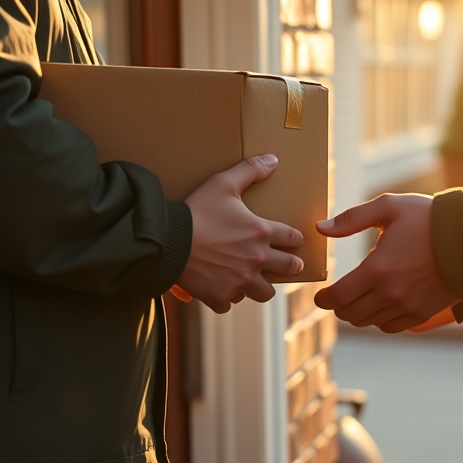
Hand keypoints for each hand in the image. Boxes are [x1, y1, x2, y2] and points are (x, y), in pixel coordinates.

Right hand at [176, 154, 303, 313]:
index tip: (295, 241)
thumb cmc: (196, 211)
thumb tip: (273, 159)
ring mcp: (239, 281)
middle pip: (289, 268)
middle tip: (291, 265)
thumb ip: (249, 170)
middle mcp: (256, 260)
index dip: (295, 239)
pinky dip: (226, 297)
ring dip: (261, 287)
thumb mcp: (222, 184)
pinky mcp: (220, 296)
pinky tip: (221, 289)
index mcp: (260, 233)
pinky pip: (230, 303)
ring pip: (264, 293)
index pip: (293, 238)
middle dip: (292, 266)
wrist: (167, 240)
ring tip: (256, 282)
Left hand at [314, 194, 457, 332]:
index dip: (323, 299)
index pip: (337, 297)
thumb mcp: (389, 207)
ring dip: (358, 312)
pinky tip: (380, 305)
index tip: (320, 296)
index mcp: (377, 269)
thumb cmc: (429, 219)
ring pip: (368, 322)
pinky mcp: (421, 314)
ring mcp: (407, 307)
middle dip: (338, 306)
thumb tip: (321, 228)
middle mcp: (390, 294)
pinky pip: (390, 327)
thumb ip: (351, 218)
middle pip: (350, 314)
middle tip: (337, 296)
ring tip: (358, 298)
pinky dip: (379, 320)